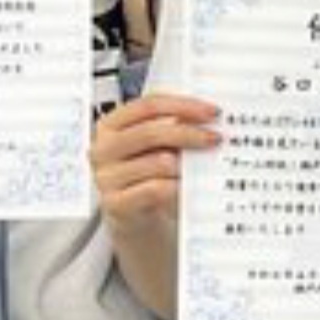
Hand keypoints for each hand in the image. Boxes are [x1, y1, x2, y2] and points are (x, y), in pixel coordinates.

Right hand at [92, 92, 220, 318]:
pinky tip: (190, 186)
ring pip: (156, 162)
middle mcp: (103, 149)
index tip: (211, 111)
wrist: (134, 214)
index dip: (182, 105)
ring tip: (206, 165)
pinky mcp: (115, 204)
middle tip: (216, 137)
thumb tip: (209, 118)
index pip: (148, 105)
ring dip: (186, 164)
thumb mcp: (155, 145)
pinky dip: (177, 187)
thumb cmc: (146, 172)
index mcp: (111, 125)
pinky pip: (155, 190)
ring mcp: (106, 177)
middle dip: (189, 133)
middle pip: (151, 132)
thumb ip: (172, 127)